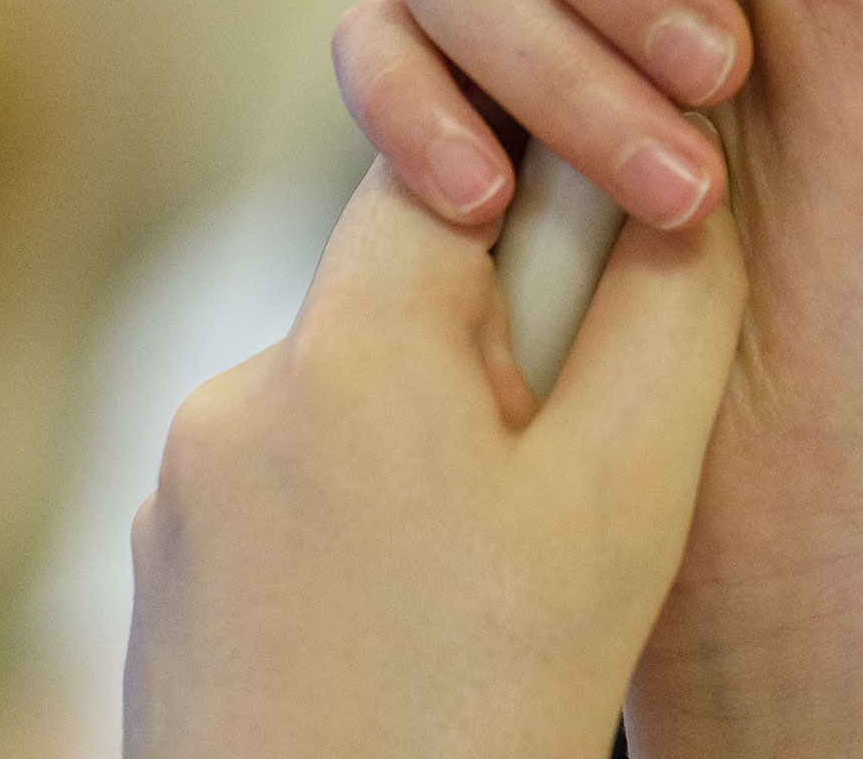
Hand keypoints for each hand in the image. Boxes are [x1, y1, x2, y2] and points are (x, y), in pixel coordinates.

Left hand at [123, 156, 746, 757]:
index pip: (454, 158)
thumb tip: (685, 182)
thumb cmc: (488, 704)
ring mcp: (186, 489)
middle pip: (409, 279)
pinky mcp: (176, 568)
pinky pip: (305, 476)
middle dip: (513, 337)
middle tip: (579, 462)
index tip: (631, 216)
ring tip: (508, 565)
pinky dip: (380, 506)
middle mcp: (234, 396)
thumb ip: (670, 305)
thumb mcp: (626, 496)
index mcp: (343, 349)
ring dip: (449, 431)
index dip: (556, 166)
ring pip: (363, 387)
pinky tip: (431, 611)